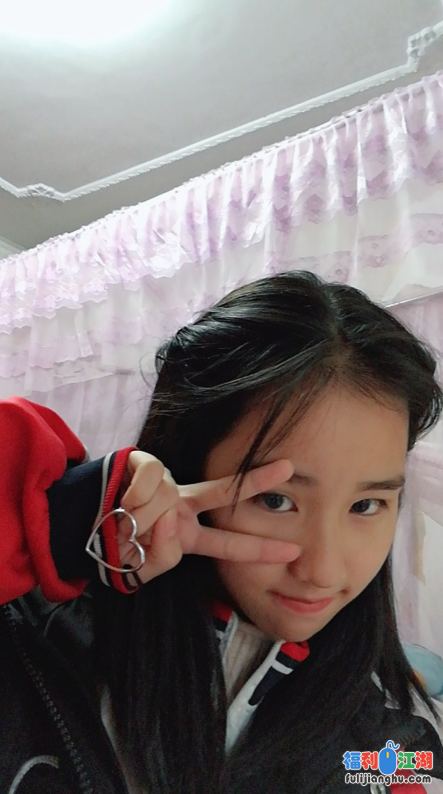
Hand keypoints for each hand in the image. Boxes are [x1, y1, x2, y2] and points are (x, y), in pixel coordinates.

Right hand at [117, 452, 300, 583]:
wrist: (80, 525)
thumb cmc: (117, 548)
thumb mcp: (144, 568)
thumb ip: (163, 555)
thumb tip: (169, 517)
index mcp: (188, 533)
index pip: (228, 542)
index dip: (259, 549)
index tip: (294, 550)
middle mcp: (183, 505)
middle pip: (225, 491)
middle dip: (257, 481)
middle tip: (290, 467)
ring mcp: (165, 484)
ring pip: (166, 500)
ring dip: (140, 521)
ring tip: (124, 526)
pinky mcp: (143, 462)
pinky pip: (150, 479)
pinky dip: (135, 496)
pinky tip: (123, 502)